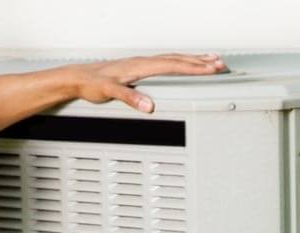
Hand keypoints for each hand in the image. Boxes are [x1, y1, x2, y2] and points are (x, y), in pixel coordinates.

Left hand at [73, 53, 225, 112]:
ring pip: (174, 59)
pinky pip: (165, 62)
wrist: (78, 78)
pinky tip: (182, 65)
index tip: (212, 70)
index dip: (194, 68)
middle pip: (178, 60)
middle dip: (201, 62)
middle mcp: (143, 62)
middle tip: (221, 65)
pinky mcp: (139, 68)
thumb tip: (149, 105)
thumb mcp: (109, 93)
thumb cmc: (91, 84)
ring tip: (211, 60)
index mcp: (140, 66)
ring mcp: (142, 64)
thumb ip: (130, 98)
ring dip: (193, 60)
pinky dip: (179, 62)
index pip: (173, 66)